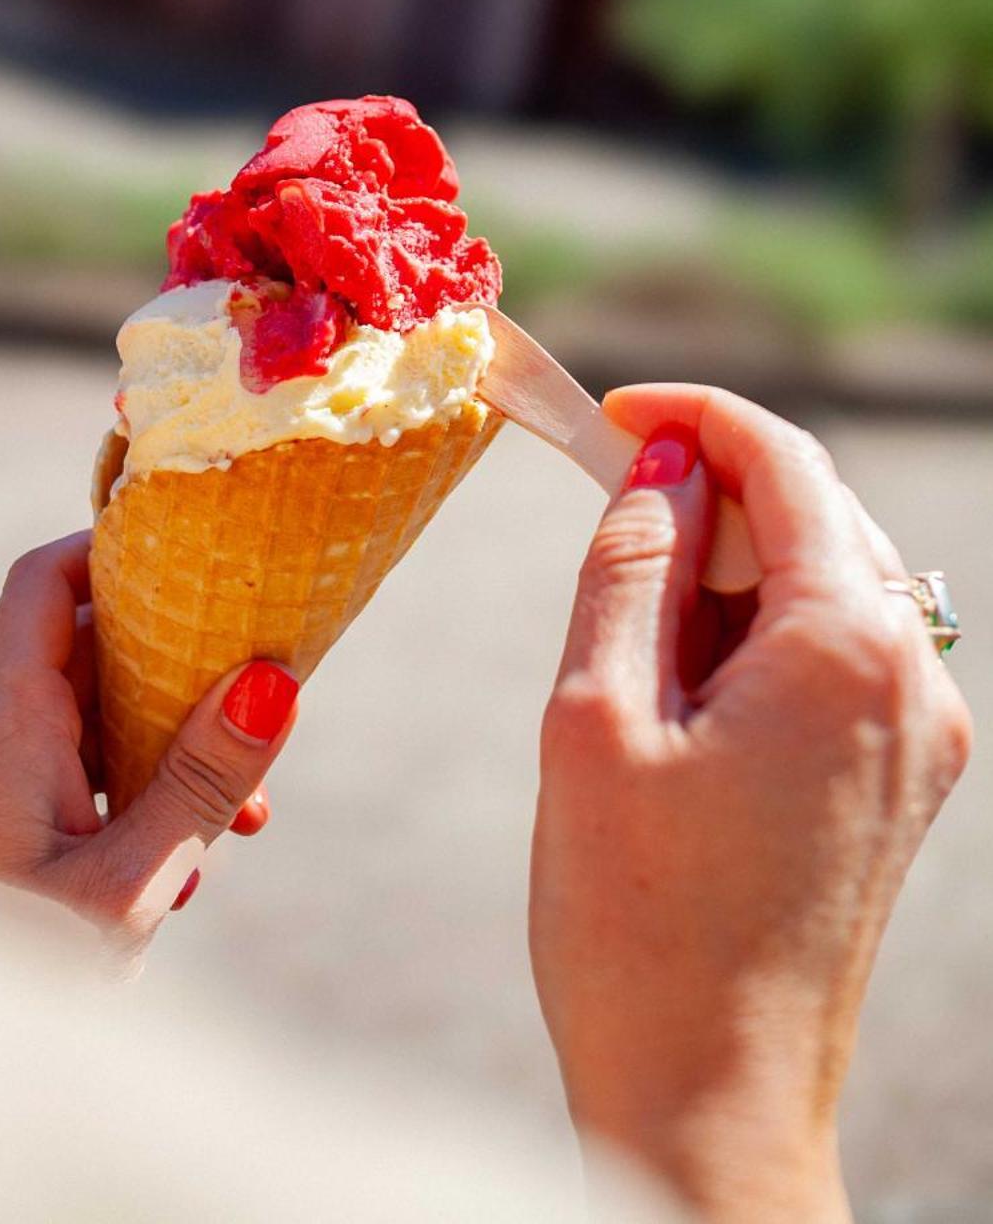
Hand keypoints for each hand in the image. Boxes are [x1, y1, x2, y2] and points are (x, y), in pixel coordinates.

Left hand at [0, 533, 296, 953]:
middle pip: (78, 650)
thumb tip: (271, 679)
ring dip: (176, 738)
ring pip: (94, 717)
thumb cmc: (24, 993)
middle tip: (257, 677)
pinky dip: (153, 790)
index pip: (36, 591)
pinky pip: (91, 777)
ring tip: (251, 801)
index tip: (195, 546)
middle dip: (175, 659)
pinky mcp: (18, 843)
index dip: (110, 550)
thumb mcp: (131, 890)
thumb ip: (201, 782)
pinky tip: (208, 854)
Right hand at [532, 388, 971, 1223]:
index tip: (609, 415)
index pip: (785, 461)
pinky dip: (764, 627)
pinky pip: (843, 654)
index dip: (692, 414)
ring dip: (734, 561)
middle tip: (605, 513)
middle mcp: (912, 681)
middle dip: (713, 487)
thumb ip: (631, 565)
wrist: (714, 1103)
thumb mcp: (596, 717)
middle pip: (819, 513)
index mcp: (845, 650)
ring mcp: (921, 738)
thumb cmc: (635, 925)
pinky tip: (687, 681)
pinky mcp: (902, 784)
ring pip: (832, 579)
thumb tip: (659, 464)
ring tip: (634, 621)